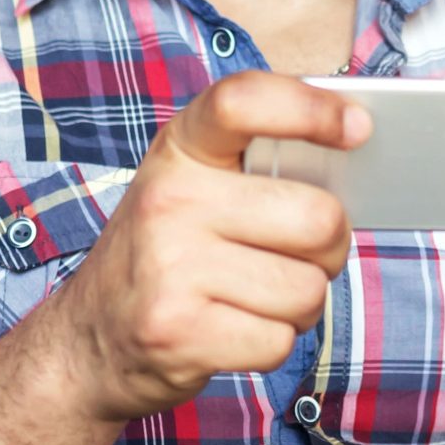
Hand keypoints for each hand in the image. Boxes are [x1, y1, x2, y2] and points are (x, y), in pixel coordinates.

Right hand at [30, 72, 369, 423]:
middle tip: (304, 253)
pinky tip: (237, 329)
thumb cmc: (166, 254)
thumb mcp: (192, 188)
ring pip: (307, 288)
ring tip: (260, 295)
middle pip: (317, 218)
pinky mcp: (177, 333)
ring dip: (301, 303)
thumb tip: (358, 148)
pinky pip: (281, 340)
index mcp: (180, 151)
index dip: (311, 108)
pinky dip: (273, 342)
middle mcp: (169, 200)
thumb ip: (258, 163)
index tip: (358, 128)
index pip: (243, 100)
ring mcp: (169, 267)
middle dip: (330, 247)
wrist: (85, 344)